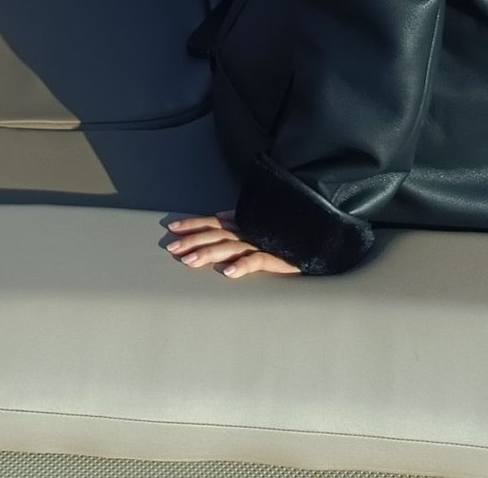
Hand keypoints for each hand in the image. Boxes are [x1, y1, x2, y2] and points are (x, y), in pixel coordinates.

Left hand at [166, 213, 299, 278]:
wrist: (315, 239)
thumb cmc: (283, 234)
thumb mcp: (258, 224)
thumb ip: (238, 220)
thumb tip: (220, 214)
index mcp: (242, 222)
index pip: (212, 222)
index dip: (192, 224)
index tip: (172, 228)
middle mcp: (248, 230)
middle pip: (215, 234)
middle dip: (192, 240)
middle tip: (172, 249)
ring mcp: (261, 243)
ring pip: (230, 247)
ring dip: (209, 253)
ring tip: (190, 261)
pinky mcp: (276, 256)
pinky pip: (257, 261)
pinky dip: (242, 265)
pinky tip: (227, 272)